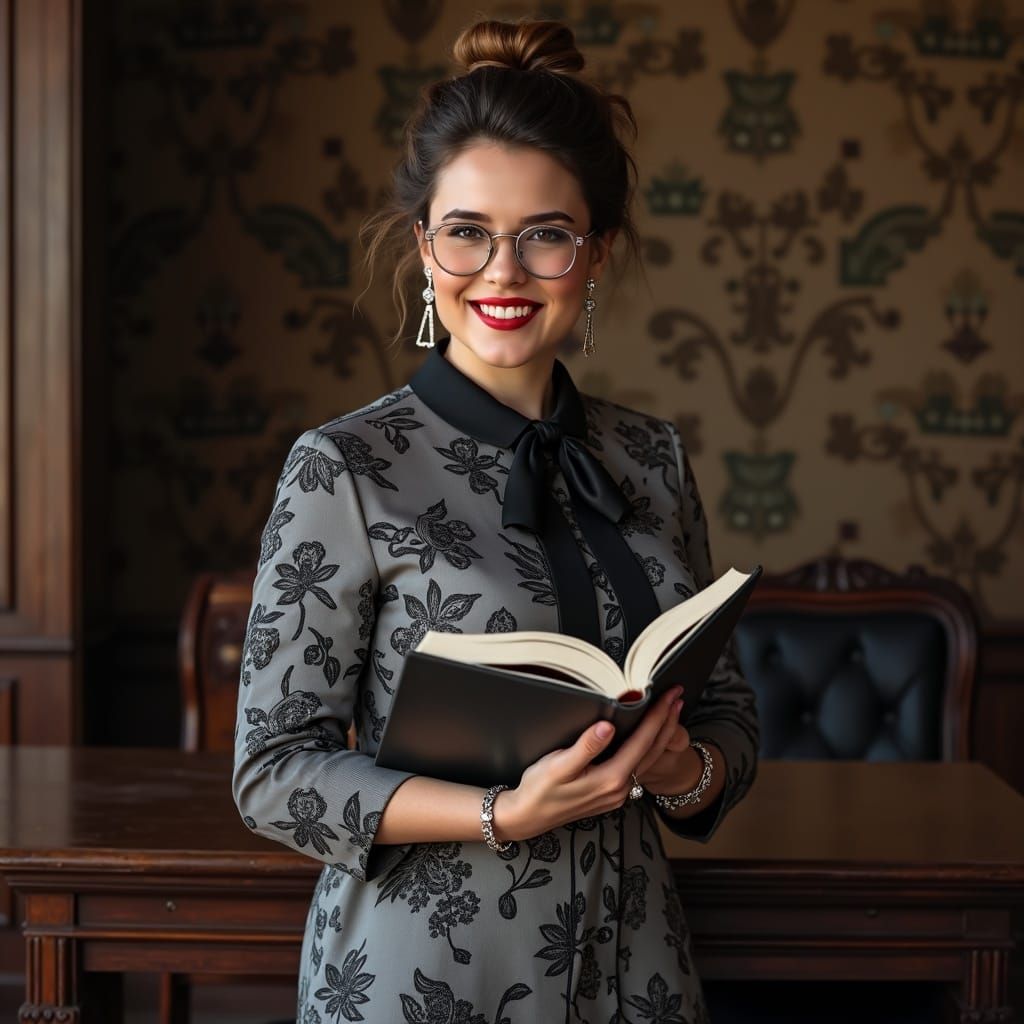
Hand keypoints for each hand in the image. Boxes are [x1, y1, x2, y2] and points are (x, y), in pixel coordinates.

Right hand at [493, 685, 684, 840]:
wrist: (527, 818)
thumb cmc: (538, 790)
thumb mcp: (558, 766)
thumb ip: (585, 747)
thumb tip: (607, 726)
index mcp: (610, 779)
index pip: (642, 741)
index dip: (658, 716)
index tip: (670, 695)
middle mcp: (619, 789)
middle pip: (652, 750)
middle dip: (667, 722)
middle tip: (678, 696)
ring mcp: (616, 794)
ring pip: (648, 760)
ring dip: (661, 735)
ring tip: (671, 713)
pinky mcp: (610, 794)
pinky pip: (638, 767)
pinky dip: (649, 748)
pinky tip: (648, 738)